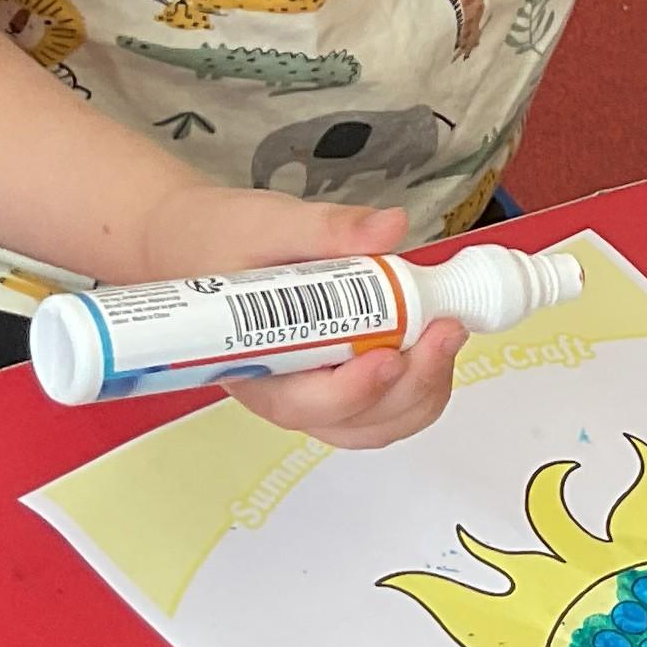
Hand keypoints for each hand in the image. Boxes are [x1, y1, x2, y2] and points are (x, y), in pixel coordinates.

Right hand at [124, 192, 469, 451]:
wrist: (199, 244)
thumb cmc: (222, 239)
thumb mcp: (267, 222)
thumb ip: (327, 228)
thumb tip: (390, 226)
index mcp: (254, 367)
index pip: (307, 403)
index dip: (355, 390)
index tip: (391, 355)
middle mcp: (286, 396)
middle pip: (356, 422)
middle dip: (411, 383)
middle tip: (446, 329)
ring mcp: (318, 397)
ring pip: (380, 424)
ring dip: (425, 388)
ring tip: (447, 331)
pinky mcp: (342, 384)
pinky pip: (388, 408)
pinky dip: (421, 383)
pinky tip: (435, 340)